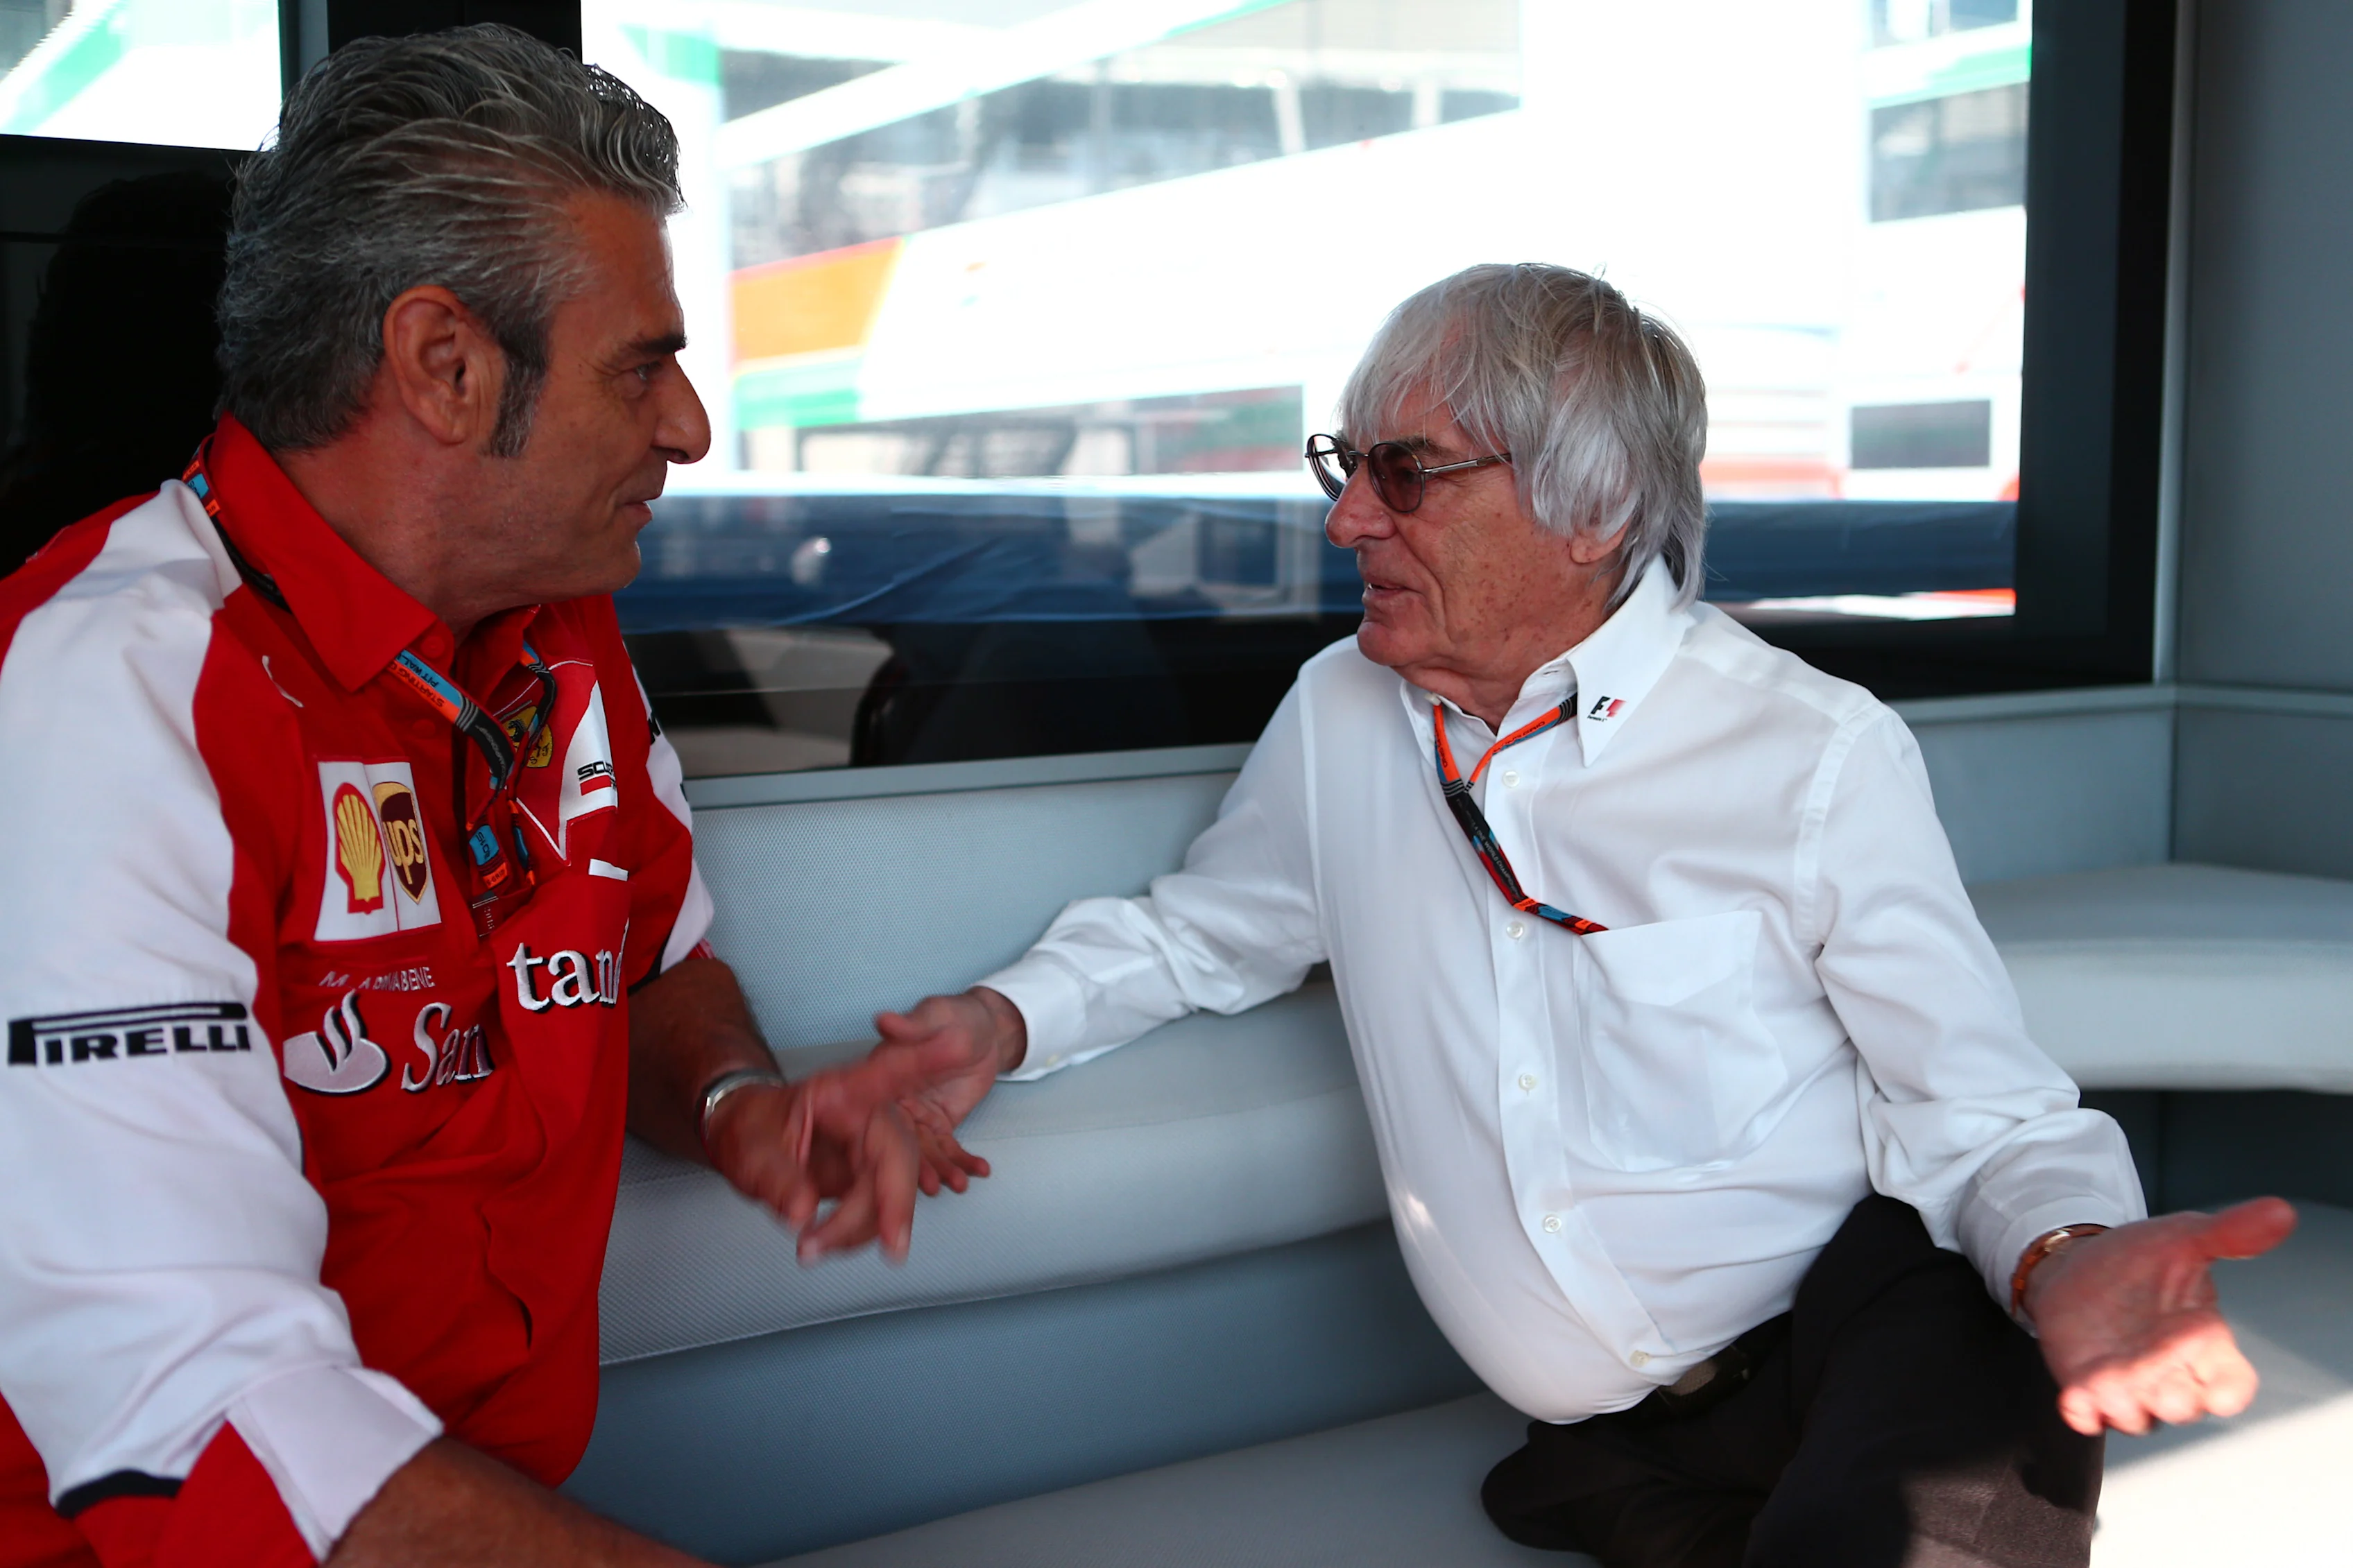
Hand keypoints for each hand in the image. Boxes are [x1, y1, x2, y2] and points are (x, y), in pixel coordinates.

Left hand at [702, 1074, 921, 1263]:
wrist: (746, 1140)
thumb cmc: (750, 1128)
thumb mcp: (751, 1148)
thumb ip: (776, 1178)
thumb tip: (802, 1212)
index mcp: (842, 1093)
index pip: (889, 1074)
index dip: (925, 1059)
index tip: (958, 1044)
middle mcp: (865, 1117)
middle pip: (899, 1153)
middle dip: (898, 1202)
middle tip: (892, 1245)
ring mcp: (869, 1147)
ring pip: (892, 1188)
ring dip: (864, 1228)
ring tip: (812, 1248)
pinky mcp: (867, 1176)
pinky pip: (876, 1208)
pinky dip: (857, 1233)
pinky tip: (825, 1242)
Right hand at [868, 987, 1026, 1195]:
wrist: (986, 1030)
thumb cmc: (954, 1017)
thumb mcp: (935, 1017)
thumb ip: (911, 1026)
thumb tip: (885, 1020)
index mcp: (884, 1076)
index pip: (877, 1111)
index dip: (884, 1136)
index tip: (894, 1157)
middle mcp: (895, 1101)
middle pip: (899, 1140)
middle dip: (915, 1165)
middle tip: (930, 1185)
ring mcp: (918, 1116)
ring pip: (924, 1151)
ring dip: (941, 1170)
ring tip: (958, 1183)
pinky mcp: (941, 1124)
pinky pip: (948, 1149)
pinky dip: (964, 1162)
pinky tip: (979, 1170)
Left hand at [2028, 1196, 2297, 1435]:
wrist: (2076, 1264)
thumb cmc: (2138, 1258)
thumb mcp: (2183, 1238)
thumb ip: (2229, 1233)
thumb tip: (2278, 1213)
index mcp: (2205, 1345)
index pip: (2233, 1385)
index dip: (2227, 1387)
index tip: (2212, 1367)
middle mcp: (2171, 1372)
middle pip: (2185, 1407)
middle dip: (2172, 1397)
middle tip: (2156, 1372)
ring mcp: (2129, 1384)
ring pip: (2139, 1417)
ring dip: (2124, 1405)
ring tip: (2107, 1379)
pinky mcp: (2088, 1387)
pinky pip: (2090, 1416)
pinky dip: (2084, 1414)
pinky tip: (2074, 1399)